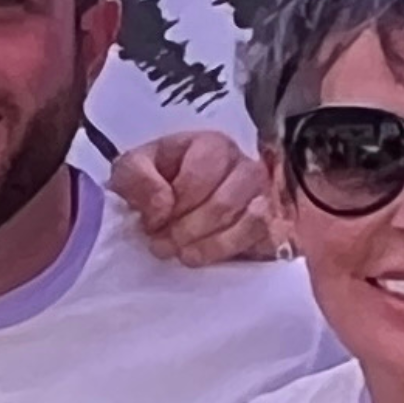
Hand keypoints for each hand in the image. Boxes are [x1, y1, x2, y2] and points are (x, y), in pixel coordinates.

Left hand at [112, 128, 283, 268]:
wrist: (171, 208)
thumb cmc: (155, 183)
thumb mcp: (131, 171)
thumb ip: (137, 178)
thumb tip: (161, 206)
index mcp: (212, 146)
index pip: (200, 176)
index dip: (174, 204)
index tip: (152, 222)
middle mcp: (244, 166)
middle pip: (224, 203)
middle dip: (187, 230)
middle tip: (162, 246)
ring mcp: (263, 196)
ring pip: (250, 221)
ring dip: (211, 245)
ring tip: (183, 255)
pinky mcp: (272, 225)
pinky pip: (265, 238)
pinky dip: (232, 250)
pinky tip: (205, 256)